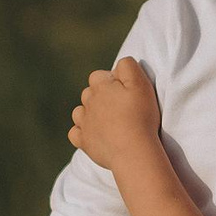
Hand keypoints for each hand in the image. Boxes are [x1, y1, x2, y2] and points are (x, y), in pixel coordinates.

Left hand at [67, 56, 164, 174]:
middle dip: (102, 97)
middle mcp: (87, 102)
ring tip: (109, 122)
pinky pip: (75, 133)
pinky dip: (82, 132)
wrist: (133, 150)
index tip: (127, 93)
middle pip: (89, 93)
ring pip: (80, 111)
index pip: (99, 75)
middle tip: (122, 108)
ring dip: (91, 113)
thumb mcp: (141, 84)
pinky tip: (95, 134)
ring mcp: (83, 123)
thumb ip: (128, 66)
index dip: (113, 82)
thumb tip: (118, 65)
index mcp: (100, 86)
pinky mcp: (83, 142)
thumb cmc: (141, 116)